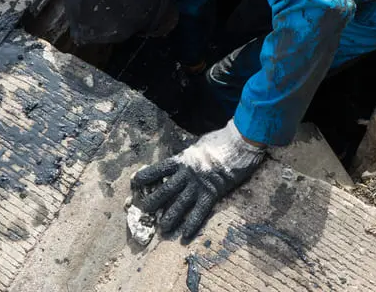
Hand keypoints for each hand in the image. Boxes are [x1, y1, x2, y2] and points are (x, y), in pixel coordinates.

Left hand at [131, 119, 266, 241]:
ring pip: (179, 204)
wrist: (240, 144)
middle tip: (144, 211)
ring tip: (162, 229)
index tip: (135, 181)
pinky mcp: (212, 194)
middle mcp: (187, 173)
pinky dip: (192, 224)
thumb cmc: (221, 140)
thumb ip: (188, 156)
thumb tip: (181, 162)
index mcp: (183, 159)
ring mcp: (199, 185)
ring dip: (169, 217)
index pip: (160, 169)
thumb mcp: (198, 145)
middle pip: (165, 190)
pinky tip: (185, 235)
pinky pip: (200, 211)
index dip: (147, 176)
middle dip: (153, 201)